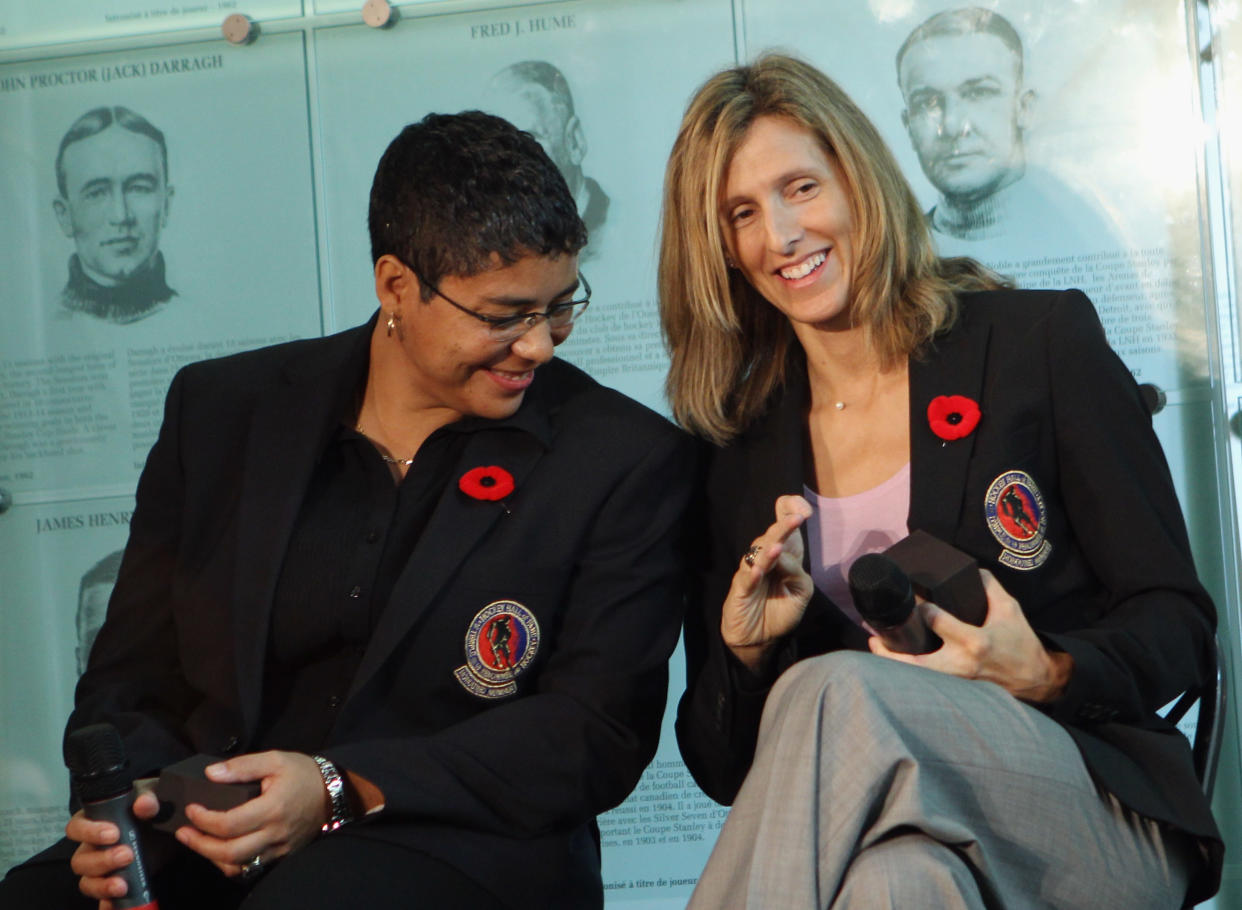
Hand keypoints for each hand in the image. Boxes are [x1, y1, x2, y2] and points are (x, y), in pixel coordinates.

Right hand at [67, 779, 159, 908]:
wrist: (167, 835)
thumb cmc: (150, 814)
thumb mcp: (152, 803)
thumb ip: (148, 800)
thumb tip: (143, 804)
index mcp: (94, 823)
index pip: (76, 828)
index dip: (89, 832)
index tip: (114, 833)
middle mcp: (91, 848)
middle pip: (80, 860)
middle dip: (102, 860)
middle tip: (127, 854)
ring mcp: (99, 871)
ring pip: (86, 882)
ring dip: (102, 885)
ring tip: (122, 885)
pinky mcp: (111, 886)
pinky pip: (101, 900)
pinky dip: (107, 904)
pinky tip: (115, 903)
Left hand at [174, 750, 326, 876]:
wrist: (334, 792)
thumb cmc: (304, 774)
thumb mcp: (275, 760)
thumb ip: (242, 766)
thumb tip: (211, 774)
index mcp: (272, 808)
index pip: (228, 824)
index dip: (203, 819)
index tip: (191, 809)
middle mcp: (275, 833)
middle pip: (229, 852)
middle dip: (200, 844)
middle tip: (184, 833)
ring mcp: (279, 848)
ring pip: (238, 865)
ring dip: (212, 857)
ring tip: (197, 842)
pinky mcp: (281, 855)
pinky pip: (250, 868)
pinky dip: (230, 863)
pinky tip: (220, 850)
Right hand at [722, 495, 814, 671]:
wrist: (759, 638)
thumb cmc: (780, 611)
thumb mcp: (800, 592)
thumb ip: (797, 572)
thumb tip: (785, 555)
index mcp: (784, 556)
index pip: (785, 529)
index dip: (789, 514)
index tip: (804, 510)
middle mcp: (766, 559)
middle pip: (771, 537)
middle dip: (784, 527)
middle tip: (797, 518)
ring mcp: (751, 572)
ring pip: (758, 555)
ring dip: (768, 550)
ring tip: (778, 547)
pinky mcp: (740, 589)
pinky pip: (745, 578)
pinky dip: (751, 574)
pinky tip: (758, 571)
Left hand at [868, 569, 1072, 702]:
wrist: (1036, 679)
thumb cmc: (1021, 643)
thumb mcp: (1010, 609)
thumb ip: (989, 587)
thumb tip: (970, 570)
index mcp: (975, 641)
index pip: (937, 622)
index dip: (921, 609)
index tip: (913, 599)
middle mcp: (961, 664)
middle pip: (915, 662)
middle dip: (889, 651)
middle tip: (874, 633)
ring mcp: (956, 681)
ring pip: (915, 677)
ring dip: (892, 663)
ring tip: (875, 645)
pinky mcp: (956, 689)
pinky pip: (925, 682)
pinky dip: (907, 672)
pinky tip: (893, 659)